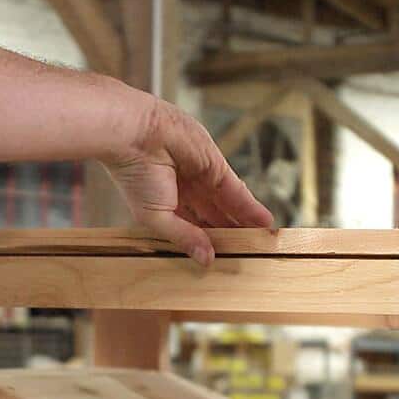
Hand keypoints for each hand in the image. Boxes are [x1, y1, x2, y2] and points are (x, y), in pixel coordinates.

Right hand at [103, 98, 273, 265]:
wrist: (134, 136)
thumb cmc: (133, 175)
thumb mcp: (156, 217)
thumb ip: (184, 237)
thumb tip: (206, 260)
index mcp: (168, 206)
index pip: (195, 230)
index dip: (210, 245)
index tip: (226, 262)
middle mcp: (187, 193)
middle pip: (215, 219)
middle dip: (231, 235)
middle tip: (250, 254)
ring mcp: (203, 178)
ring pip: (229, 207)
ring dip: (246, 224)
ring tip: (263, 243)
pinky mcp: (216, 166)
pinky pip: (238, 191)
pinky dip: (251, 207)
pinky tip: (264, 223)